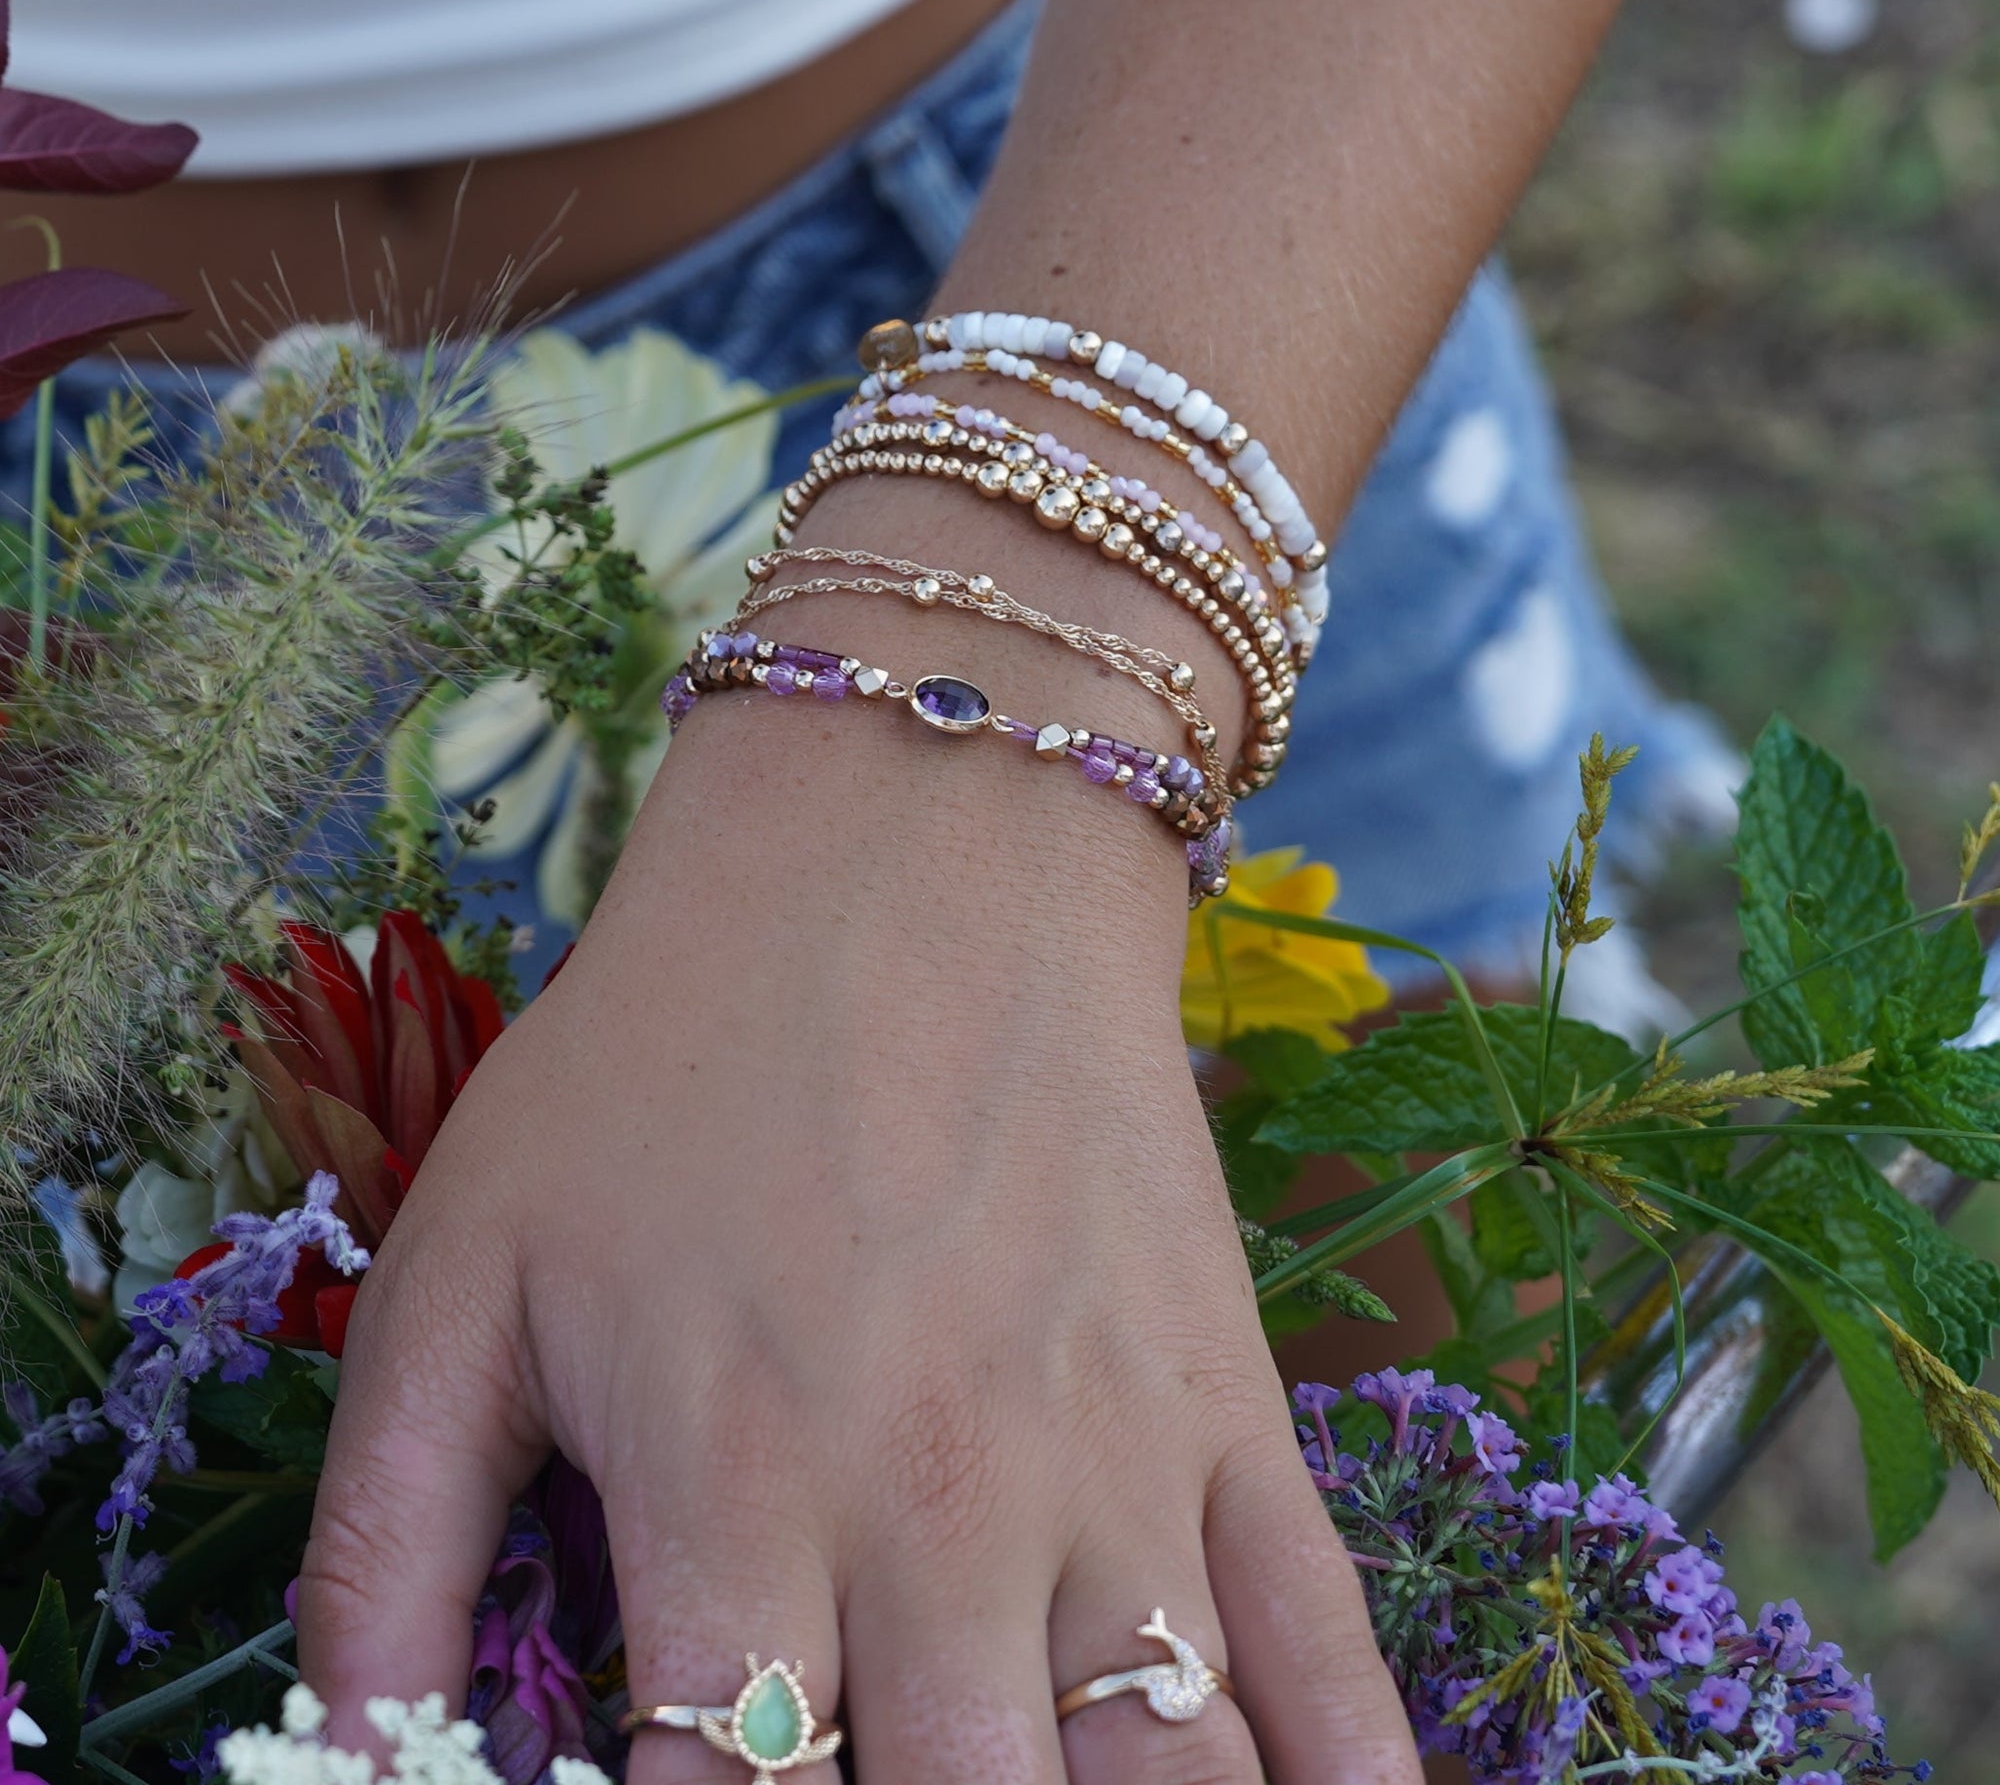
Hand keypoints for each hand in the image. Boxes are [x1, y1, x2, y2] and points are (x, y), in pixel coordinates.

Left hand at [294, 673, 1421, 1782]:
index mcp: (736, 1492)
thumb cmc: (670, 1057)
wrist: (917, 849)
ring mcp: (1119, 1463)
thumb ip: (382, 1547)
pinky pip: (1326, 1649)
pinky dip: (1351, 1773)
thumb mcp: (465, 1272)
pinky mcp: (1234, 1404)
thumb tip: (344, 1767)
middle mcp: (944, 1510)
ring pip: (1168, 1779)